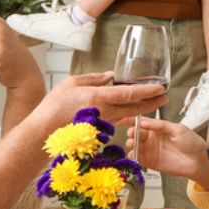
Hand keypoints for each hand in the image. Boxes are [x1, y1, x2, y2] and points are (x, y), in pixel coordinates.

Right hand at [38, 71, 167, 126]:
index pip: (129, 94)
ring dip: (142, 108)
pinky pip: (118, 121)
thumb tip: (110, 76)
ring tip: (154, 102)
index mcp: (98, 97)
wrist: (43, 132)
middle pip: (135, 107)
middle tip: (166, 96)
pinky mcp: (99, 129)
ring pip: (128, 115)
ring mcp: (103, 122)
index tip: (161, 88)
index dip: (147, 91)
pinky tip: (134, 113)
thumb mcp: (72, 83)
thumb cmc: (53, 106)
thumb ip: (94, 78)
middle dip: (152, 102)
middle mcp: (104, 111)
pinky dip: (128, 116)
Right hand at [127, 117, 208, 188]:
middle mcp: (153, 138)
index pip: (143, 122)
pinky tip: (134, 153)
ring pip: (134, 145)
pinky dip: (133, 156)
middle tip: (132, 133)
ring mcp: (150, 150)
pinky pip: (137, 158)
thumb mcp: (178, 129)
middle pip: (136, 133)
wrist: (199, 161)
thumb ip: (160, 125)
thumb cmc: (192, 143)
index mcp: (159, 128)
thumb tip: (144, 122)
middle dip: (131, 132)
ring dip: (131, 143)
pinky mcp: (150, 162)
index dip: (132, 120)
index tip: (123, 119)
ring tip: (133, 143)